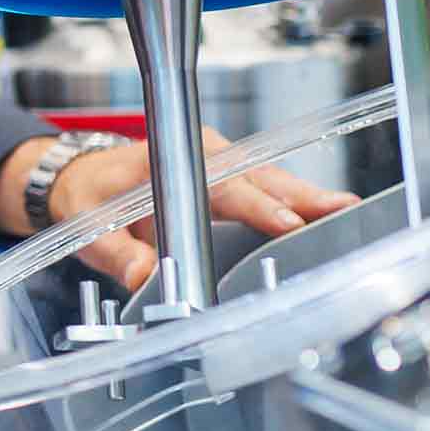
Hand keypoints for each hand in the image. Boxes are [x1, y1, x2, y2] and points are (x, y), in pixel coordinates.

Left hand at [50, 130, 359, 288]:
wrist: (82, 178)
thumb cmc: (89, 194)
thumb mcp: (89, 224)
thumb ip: (115, 252)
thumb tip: (142, 275)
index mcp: (171, 159)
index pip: (221, 183)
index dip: (255, 204)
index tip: (284, 220)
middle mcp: (203, 155)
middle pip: (259, 176)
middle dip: (301, 195)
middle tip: (341, 210)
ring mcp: (221, 164)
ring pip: (271, 180)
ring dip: (308, 196)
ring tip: (347, 211)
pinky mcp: (230, 179)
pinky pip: (268, 187)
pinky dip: (298, 200)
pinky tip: (328, 214)